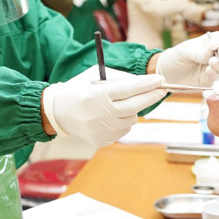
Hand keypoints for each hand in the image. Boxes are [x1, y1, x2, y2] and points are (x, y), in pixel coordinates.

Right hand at [42, 66, 165, 145]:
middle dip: (151, 96)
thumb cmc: (78, 90)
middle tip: (162, 89)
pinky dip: (122, 121)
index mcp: (97, 95)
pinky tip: (110, 116)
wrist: (56, 113)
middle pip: (136, 106)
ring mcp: (102, 130)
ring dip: (132, 110)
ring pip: (132, 119)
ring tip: (118, 104)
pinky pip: (123, 130)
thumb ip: (119, 79)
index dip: (147, 84)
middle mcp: (100, 114)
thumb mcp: (95, 77)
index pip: (129, 89)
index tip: (160, 79)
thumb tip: (144, 83)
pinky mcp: (102, 141)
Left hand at [156, 32, 218, 86]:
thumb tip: (210, 53)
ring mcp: (215, 68)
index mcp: (210, 42)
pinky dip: (216, 76)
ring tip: (211, 63)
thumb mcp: (183, 52)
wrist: (168, 75)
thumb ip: (197, 52)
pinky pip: (218, 79)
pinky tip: (208, 71)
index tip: (213, 45)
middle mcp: (216, 55)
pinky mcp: (212, 80)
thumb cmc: (176, 57)